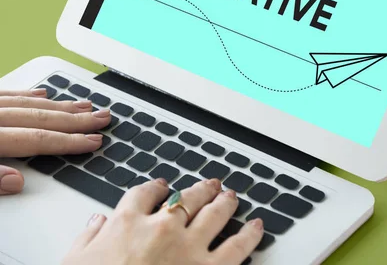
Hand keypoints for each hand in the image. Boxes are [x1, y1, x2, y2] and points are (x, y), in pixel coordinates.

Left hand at [0, 89, 110, 194]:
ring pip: (28, 104)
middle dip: (76, 120)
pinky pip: (7, 94)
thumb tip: (16, 181)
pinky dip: (27, 95)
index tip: (93, 141)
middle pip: (40, 118)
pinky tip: (43, 94)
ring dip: (59, 106)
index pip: (37, 140)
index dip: (68, 141)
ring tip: (84, 106)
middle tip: (101, 118)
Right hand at [62, 178, 263, 264]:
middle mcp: (162, 228)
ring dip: (225, 202)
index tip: (162, 186)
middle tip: (210, 185)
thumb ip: (87, 238)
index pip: (145, 193)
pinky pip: (237, 247)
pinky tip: (257, 226)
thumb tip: (97, 222)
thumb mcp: (74, 262)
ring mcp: (189, 247)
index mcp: (127, 223)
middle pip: (187, 198)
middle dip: (201, 189)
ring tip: (231, 196)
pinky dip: (250, 234)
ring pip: (215, 213)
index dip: (156, 187)